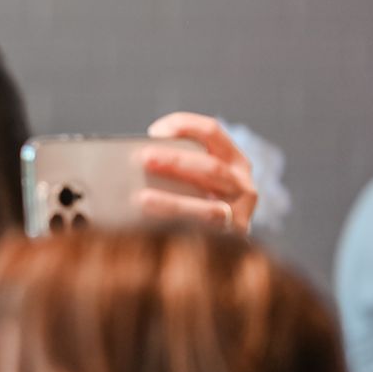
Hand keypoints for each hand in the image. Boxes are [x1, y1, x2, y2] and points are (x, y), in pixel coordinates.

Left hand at [138, 113, 258, 231]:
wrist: (225, 245)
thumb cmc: (196, 199)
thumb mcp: (194, 176)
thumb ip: (173, 165)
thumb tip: (130, 161)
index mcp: (232, 158)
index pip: (212, 132)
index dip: (184, 126)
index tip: (154, 132)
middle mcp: (242, 183)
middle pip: (210, 167)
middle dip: (176, 161)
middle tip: (143, 158)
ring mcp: (241, 212)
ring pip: (209, 208)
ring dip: (173, 202)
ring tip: (141, 199)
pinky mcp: (233, 238)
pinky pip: (205, 235)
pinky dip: (180, 229)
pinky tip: (154, 229)